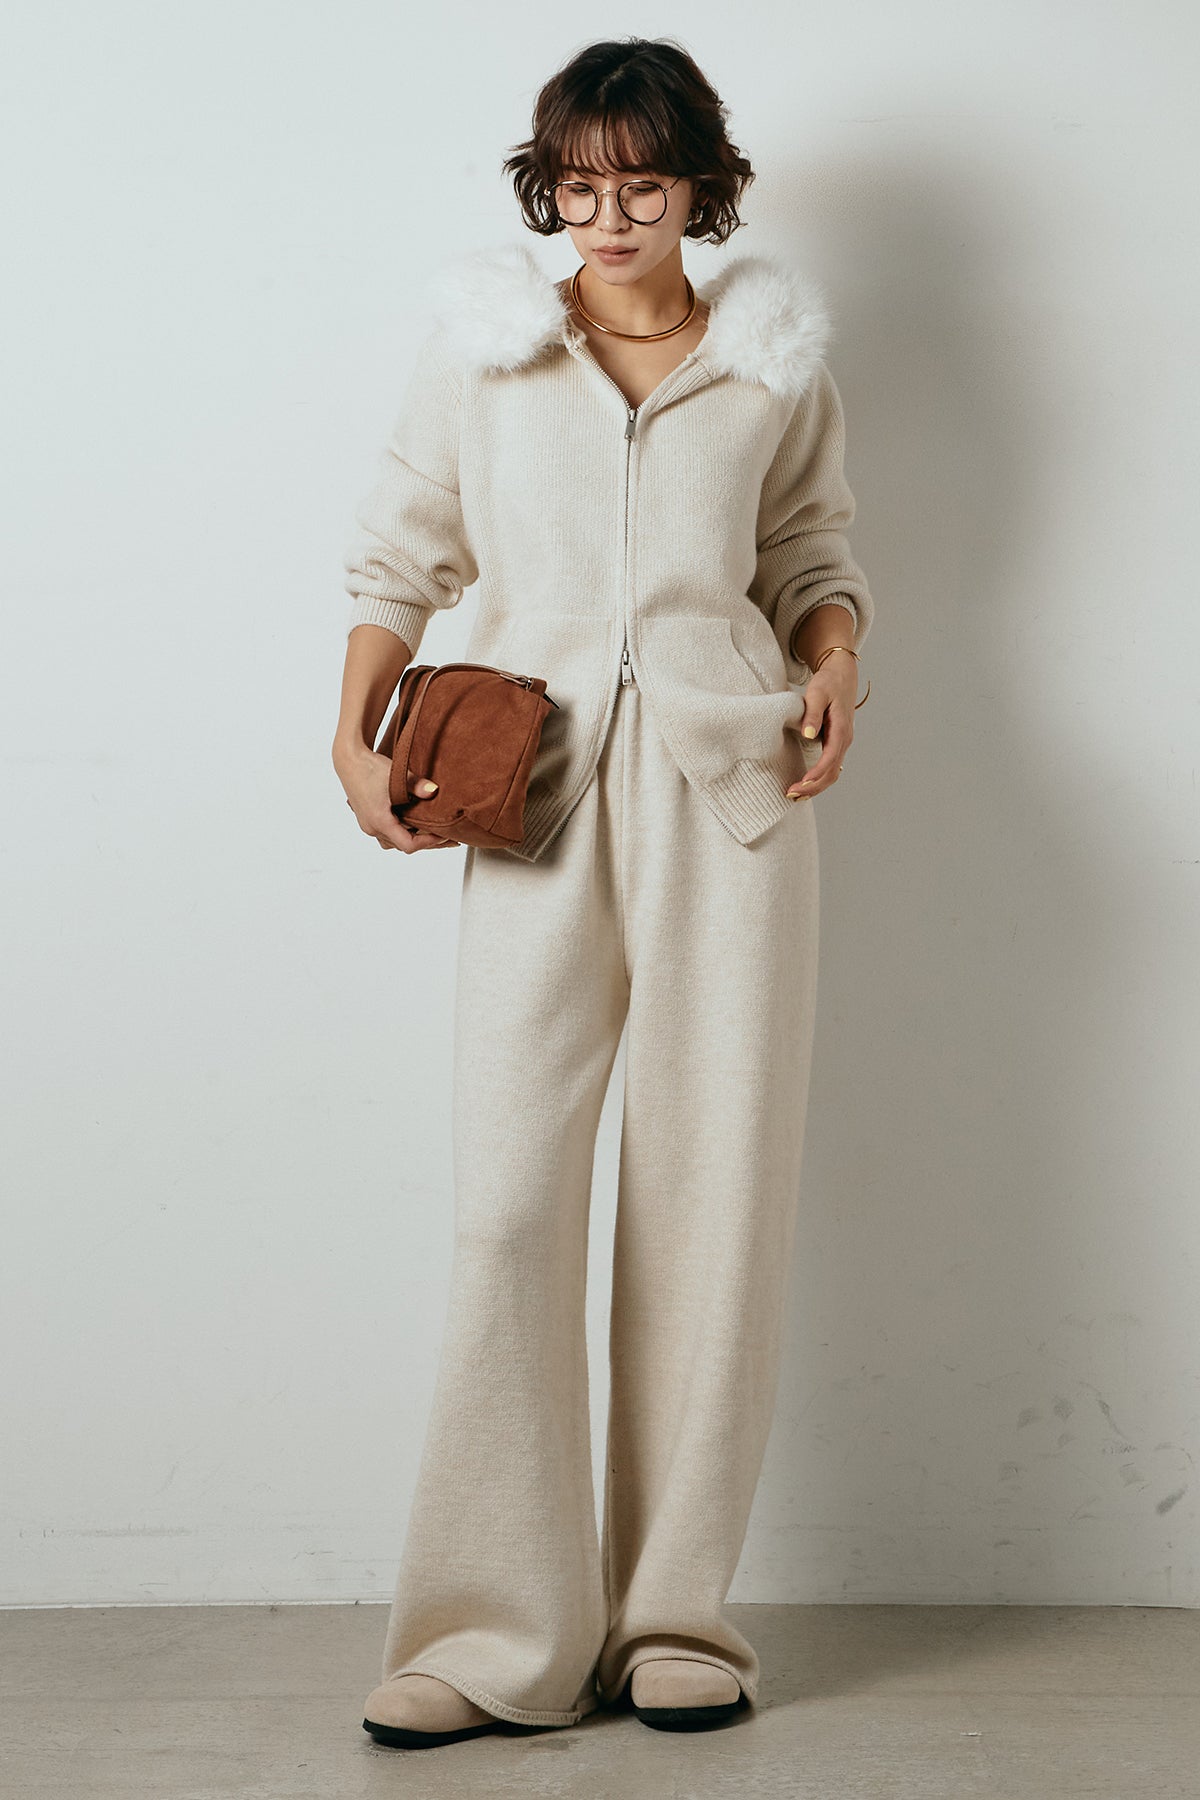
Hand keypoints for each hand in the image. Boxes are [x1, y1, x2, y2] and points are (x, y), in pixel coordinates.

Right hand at [333, 743, 459, 851]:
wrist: (348, 759)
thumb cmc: (369, 767)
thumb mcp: (397, 775)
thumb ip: (417, 785)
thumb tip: (434, 791)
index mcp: (379, 821)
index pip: (409, 845)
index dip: (429, 842)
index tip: (443, 835)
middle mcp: (371, 827)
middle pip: (402, 845)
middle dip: (424, 841)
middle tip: (446, 838)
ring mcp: (367, 824)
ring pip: (393, 841)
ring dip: (411, 837)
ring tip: (429, 831)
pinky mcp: (366, 818)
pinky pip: (386, 833)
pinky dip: (400, 831)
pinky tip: (411, 822)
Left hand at [785, 650, 856, 800]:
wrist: (841, 674)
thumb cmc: (828, 682)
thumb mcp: (817, 693)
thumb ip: (812, 714)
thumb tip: (808, 735)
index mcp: (841, 729)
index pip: (830, 758)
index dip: (816, 773)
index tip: (801, 783)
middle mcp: (844, 740)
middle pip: (832, 772)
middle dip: (813, 787)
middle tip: (791, 795)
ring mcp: (841, 743)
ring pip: (832, 773)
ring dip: (815, 787)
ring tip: (795, 795)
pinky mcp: (836, 743)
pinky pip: (830, 767)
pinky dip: (818, 779)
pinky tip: (804, 784)